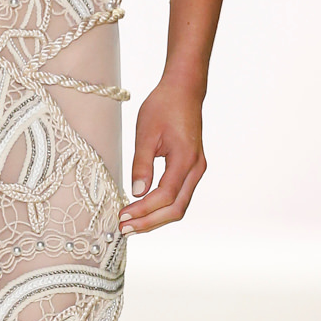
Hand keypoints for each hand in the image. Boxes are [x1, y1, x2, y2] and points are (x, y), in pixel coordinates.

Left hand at [119, 78, 206, 233]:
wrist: (184, 91)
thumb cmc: (164, 106)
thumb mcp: (146, 133)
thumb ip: (142, 164)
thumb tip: (137, 192)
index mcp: (185, 159)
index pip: (165, 196)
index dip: (143, 210)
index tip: (123, 216)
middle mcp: (196, 168)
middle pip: (176, 209)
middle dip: (150, 222)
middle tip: (125, 229)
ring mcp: (196, 170)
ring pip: (179, 205)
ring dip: (156, 217)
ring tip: (132, 224)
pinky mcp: (192, 169)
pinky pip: (179, 196)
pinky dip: (162, 207)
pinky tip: (144, 209)